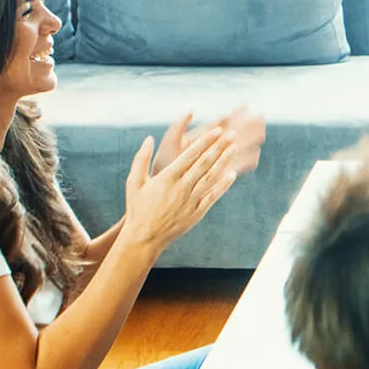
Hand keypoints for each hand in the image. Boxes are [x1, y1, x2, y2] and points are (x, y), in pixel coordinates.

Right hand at [123, 127, 238, 253]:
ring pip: (211, 178)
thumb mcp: (134, 182)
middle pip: (205, 164)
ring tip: (234, 148)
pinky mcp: (196, 213)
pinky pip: (212, 196)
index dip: (205, 142)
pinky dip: (223, 185)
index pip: (190, 155)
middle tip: (232, 134)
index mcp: (167, 178)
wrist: (144, 238)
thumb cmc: (137, 208)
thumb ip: (141, 159)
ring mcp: (190, 201)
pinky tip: (231, 174)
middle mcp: (181, 188)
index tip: (217, 131)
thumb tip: (149, 138)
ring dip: (224, 162)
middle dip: (219, 147)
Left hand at [152, 106, 265, 176]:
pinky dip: (246, 160)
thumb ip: (180, 126)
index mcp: (201, 138)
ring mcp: (216, 161)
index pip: (221, 123)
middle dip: (247, 124)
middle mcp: (211, 148)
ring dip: (250, 139)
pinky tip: (255, 153)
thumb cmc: (164, 164)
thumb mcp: (171, 142)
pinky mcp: (219, 175)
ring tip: (262, 131)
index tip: (247, 104)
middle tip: (261, 114)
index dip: (235, 113)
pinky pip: (236, 166)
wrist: (163, 188)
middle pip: (234, 133)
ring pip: (238, 148)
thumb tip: (192, 109)